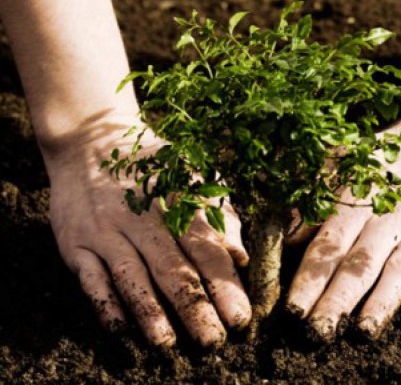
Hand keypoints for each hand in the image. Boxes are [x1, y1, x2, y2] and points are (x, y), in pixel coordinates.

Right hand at [44, 115, 250, 346]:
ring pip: (130, 274)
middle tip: (212, 341)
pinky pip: (89, 274)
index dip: (224, 284)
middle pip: (172, 267)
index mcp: (177, 202)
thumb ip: (218, 217)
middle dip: (193, 307)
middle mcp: (142, 217)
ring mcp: (106, 229)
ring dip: (149, 310)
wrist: (91, 141)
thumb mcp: (192, 178)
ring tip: (167, 343)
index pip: (205, 249)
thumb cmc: (153, 167)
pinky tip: (118, 326)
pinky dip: (102, 300)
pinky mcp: (75, 240)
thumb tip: (240, 258)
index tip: (240, 318)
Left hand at [286, 112, 400, 339]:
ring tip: (363, 332)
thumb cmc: (387, 156)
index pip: (327, 248)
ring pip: (397, 272)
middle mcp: (387, 220)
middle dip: (336, 301)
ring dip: (380, 303)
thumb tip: (286, 234)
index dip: (309, 279)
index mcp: (356, 204)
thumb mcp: (344, 162)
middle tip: (318, 333)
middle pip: (358, 266)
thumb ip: (314, 196)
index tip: (292, 310)